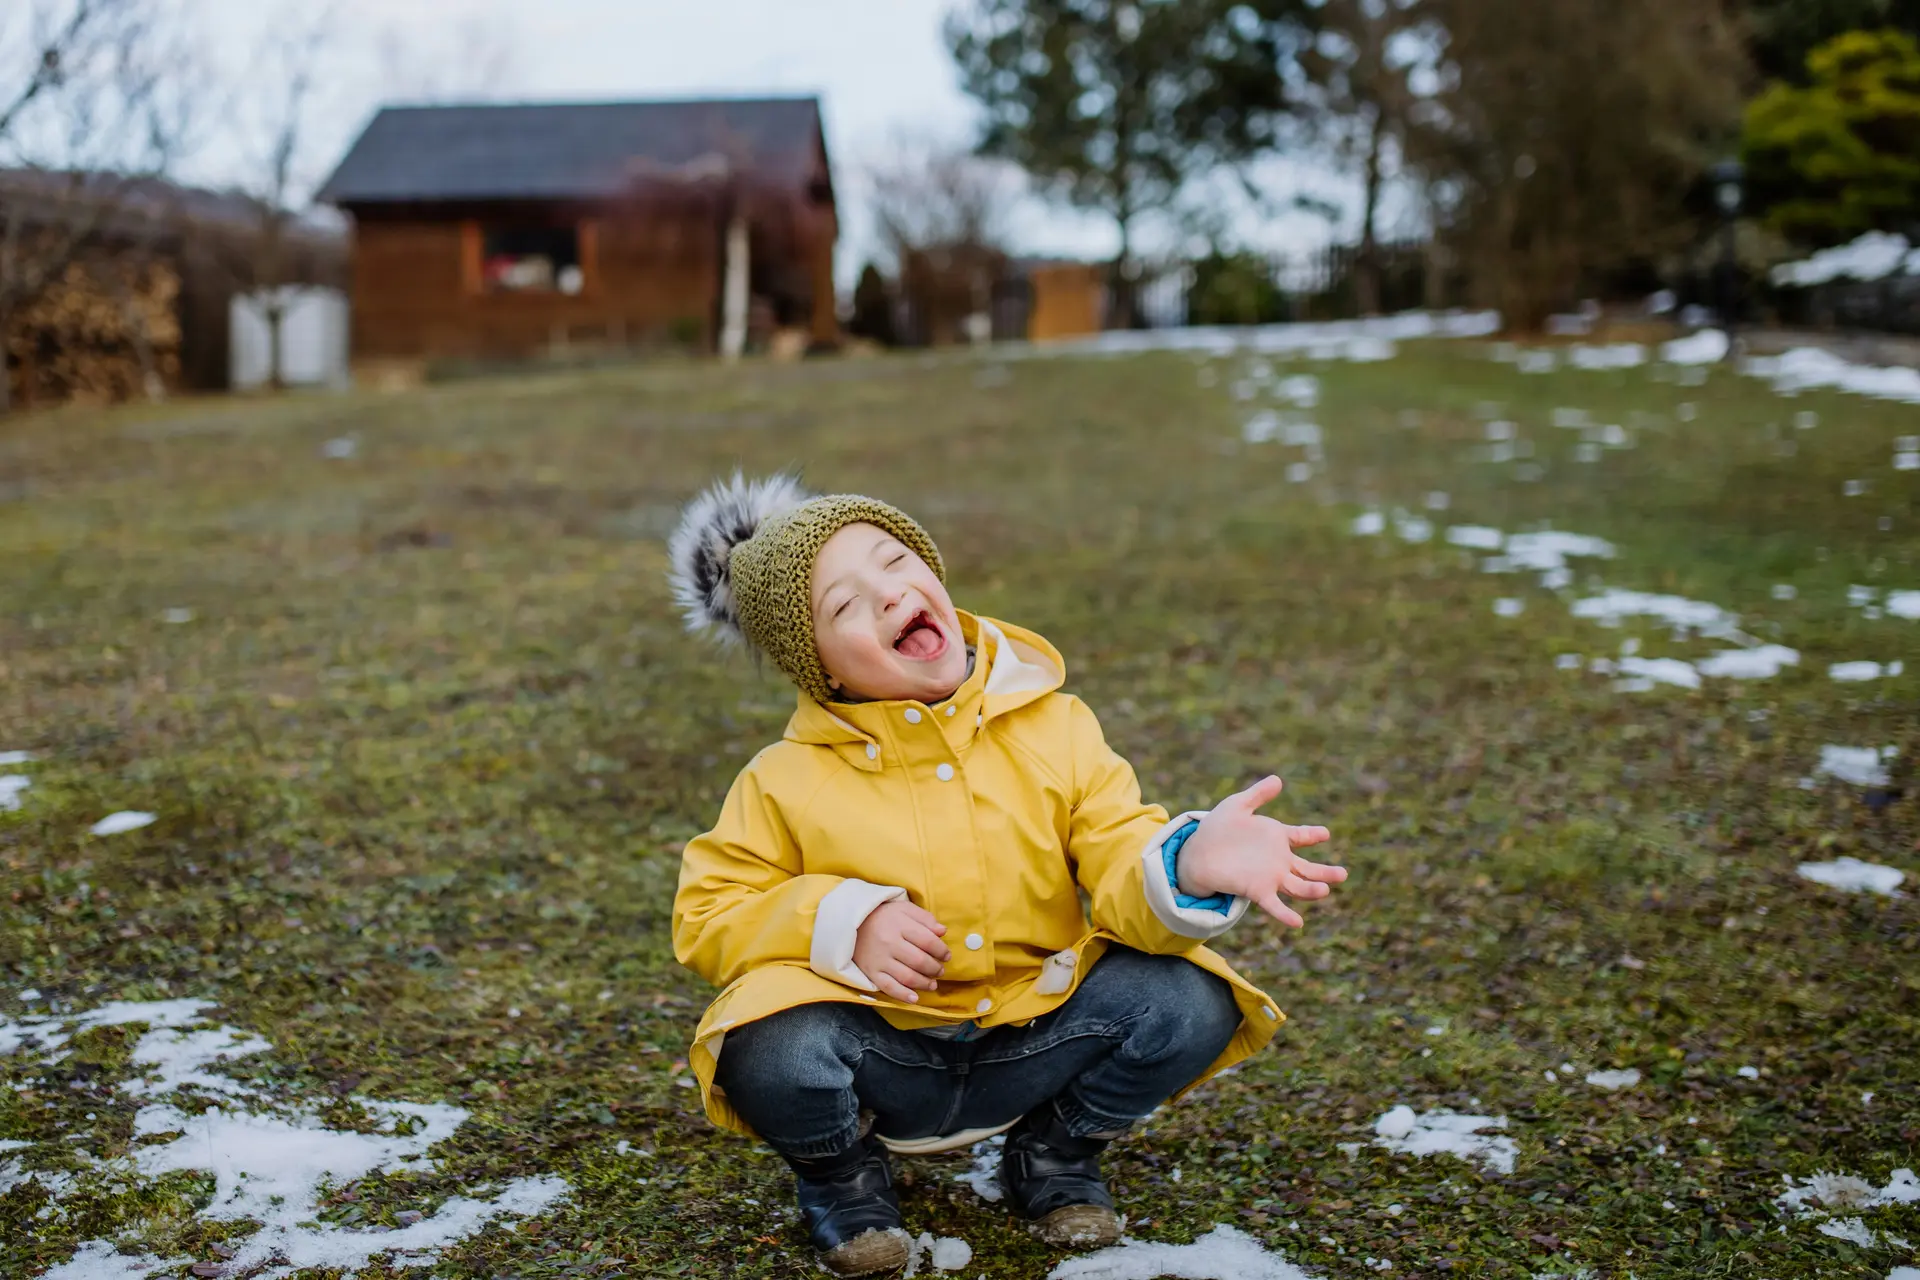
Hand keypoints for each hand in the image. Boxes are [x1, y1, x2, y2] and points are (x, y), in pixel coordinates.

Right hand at [853, 899, 950, 1002]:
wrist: (852, 923)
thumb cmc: (884, 916)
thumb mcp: (904, 909)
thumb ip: (925, 918)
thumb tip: (942, 932)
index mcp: (900, 925)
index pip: (927, 941)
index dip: (941, 951)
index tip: (946, 956)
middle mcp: (890, 943)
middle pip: (919, 961)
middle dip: (935, 968)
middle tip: (940, 970)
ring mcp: (880, 960)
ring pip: (907, 977)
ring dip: (924, 983)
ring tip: (932, 984)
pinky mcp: (871, 972)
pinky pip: (889, 987)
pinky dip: (903, 995)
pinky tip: (915, 998)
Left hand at [1177, 775, 1345, 927]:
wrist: (1196, 853)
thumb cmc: (1217, 829)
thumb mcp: (1238, 806)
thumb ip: (1258, 795)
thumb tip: (1278, 780)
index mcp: (1275, 837)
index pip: (1300, 835)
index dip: (1312, 835)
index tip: (1325, 833)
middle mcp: (1278, 860)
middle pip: (1307, 868)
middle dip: (1325, 872)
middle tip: (1343, 874)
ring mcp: (1270, 877)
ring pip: (1298, 887)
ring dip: (1312, 890)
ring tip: (1325, 891)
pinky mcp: (1257, 890)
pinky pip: (1275, 905)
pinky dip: (1286, 914)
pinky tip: (1298, 923)